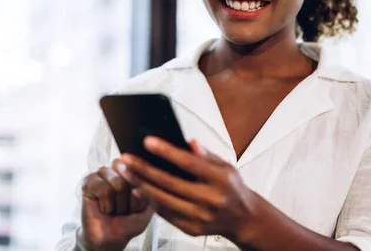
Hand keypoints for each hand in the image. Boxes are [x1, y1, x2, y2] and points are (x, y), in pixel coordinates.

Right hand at [80, 166, 153, 249]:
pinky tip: (104, 209)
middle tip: (124, 209)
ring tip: (114, 209)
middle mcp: (119, 166)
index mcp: (135, 169)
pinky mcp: (88, 180)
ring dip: (119, 204)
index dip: (143, 194)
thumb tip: (134, 188)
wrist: (110, 239)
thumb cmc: (129, 222)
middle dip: (131, 199)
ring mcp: (103, 172)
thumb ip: (148, 195)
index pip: (144, 172)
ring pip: (119, 183)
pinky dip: (107, 204)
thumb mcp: (147, 209)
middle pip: (132, 176)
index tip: (138, 206)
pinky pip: (103, 189)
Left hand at [113, 137, 259, 241]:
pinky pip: (166, 214)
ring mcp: (200, 217)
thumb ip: (206, 155)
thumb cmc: (233, 189)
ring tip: (126, 173)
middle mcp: (210, 200)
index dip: (166, 152)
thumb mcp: (226, 166)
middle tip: (126, 159)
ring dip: (141, 185)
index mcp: (221, 180)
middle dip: (144, 169)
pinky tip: (139, 189)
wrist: (244, 219)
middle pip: (170, 183)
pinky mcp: (192, 229)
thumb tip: (188, 142)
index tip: (148, 142)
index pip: (189, 163)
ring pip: (163, 200)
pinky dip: (151, 201)